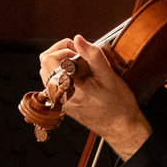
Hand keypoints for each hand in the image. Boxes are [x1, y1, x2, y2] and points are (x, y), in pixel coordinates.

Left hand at [41, 35, 151, 159]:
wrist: (121, 127)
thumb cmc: (118, 105)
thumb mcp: (108, 76)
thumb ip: (93, 56)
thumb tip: (79, 39)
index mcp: (68, 88)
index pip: (48, 60)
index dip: (63, 49)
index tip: (79, 50)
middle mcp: (60, 96)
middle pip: (45, 64)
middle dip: (61, 53)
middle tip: (80, 55)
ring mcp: (60, 100)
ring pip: (48, 73)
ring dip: (62, 63)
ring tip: (82, 65)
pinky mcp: (63, 103)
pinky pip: (55, 82)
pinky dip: (65, 73)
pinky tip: (81, 75)